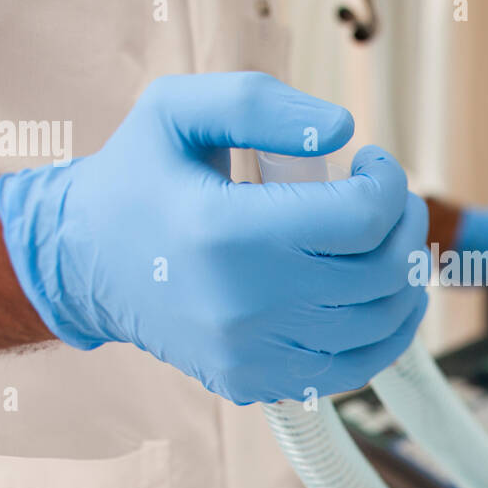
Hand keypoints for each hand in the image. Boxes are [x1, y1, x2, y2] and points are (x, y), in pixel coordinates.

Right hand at [0, 72, 427, 403]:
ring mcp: (250, 354)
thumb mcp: (176, 110)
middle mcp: (242, 304)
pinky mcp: (254, 382)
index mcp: (225, 232)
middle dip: (406, 226)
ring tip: (388, 242)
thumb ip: (258, 105)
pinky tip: (378, 295)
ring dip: (404, 278)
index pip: (359, 219)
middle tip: (392, 200)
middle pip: (379, 274)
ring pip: (378, 326)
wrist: (81, 265)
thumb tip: (344, 129)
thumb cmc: (136, 179)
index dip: (387, 184)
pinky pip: (353, 368)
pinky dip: (383, 332)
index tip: (370, 164)